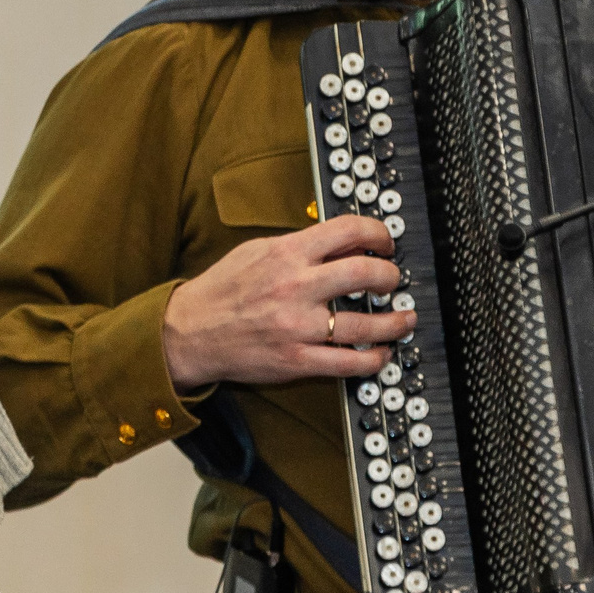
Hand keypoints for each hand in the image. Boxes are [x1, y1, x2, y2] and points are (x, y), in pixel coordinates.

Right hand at [163, 216, 413, 390]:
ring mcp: (298, 326)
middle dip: (390, 276)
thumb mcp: (257, 251)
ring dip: (395, 322)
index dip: (377, 233)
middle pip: (365, 273)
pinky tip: (380, 353)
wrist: (189, 332)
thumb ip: (300, 246)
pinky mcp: (296, 360)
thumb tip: (342, 242)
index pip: (347, 230)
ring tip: (404, 320)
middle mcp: (296, 287)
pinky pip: (348, 362)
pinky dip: (373, 359)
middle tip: (393, 280)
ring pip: (365, 324)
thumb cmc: (222, 290)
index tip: (385, 242)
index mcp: (286, 253)